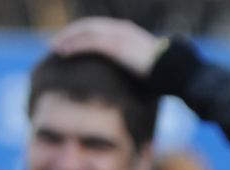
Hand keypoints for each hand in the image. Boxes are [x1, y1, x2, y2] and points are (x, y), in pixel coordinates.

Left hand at [50, 18, 166, 75]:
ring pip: (85, 32)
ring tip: (55, 48)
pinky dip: (74, 46)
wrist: (174, 73)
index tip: (70, 43)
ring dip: (68, 39)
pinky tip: (63, 52)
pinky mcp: (115, 45)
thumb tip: (128, 83)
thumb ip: (132, 68)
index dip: (82, 34)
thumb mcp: (144, 69)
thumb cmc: (164, 77)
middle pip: (88, 26)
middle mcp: (120, 29)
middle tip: (56, 43)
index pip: (99, 29)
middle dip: (71, 34)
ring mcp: (117, 35)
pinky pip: (89, 42)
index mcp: (127, 32)